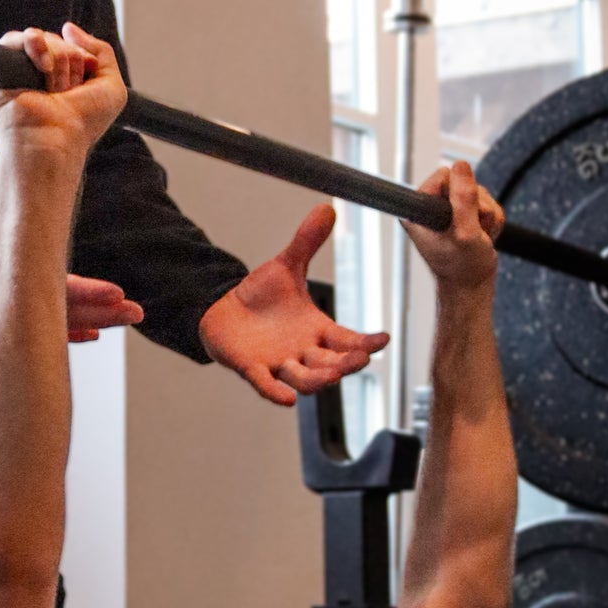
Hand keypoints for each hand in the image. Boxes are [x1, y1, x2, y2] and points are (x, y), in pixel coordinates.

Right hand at [0, 23, 127, 156]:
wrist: (55, 139)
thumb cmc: (82, 124)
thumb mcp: (111, 87)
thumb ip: (101, 51)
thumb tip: (68, 28)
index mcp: (55, 79)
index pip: (66, 46)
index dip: (79, 58)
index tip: (82, 85)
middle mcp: (32, 75)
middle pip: (54, 40)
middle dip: (69, 61)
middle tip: (66, 92)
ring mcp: (12, 73)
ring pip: (37, 37)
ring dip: (56, 59)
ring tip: (54, 87)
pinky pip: (12, 39)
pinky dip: (34, 46)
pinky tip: (42, 67)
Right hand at [0, 150, 142, 341]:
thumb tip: (22, 140)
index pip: (44, 284)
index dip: (82, 290)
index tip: (113, 291)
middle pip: (56, 312)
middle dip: (98, 311)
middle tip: (131, 309)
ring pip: (50, 322)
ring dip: (91, 319)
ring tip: (125, 316)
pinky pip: (34, 326)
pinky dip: (66, 328)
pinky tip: (94, 331)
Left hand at [198, 203, 388, 405]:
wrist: (223, 308)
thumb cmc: (261, 294)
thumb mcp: (286, 265)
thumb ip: (307, 241)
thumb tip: (326, 208)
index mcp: (318, 329)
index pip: (348, 339)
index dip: (366, 342)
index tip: (383, 339)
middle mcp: (304, 351)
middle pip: (333, 363)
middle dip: (348, 363)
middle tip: (361, 359)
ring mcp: (280, 363)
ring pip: (307, 379)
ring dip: (321, 379)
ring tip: (332, 375)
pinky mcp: (253, 368)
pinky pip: (267, 385)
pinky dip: (276, 392)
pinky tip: (287, 400)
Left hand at [405, 161, 502, 291]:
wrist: (472, 286)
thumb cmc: (463, 268)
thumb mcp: (465, 233)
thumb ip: (463, 199)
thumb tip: (461, 165)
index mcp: (418, 211)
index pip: (442, 177)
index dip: (459, 192)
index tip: (461, 213)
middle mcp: (429, 207)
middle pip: (463, 182)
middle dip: (478, 206)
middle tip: (475, 230)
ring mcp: (446, 210)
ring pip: (478, 193)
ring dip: (486, 215)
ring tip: (479, 236)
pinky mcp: (462, 213)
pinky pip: (486, 203)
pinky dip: (491, 220)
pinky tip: (483, 235)